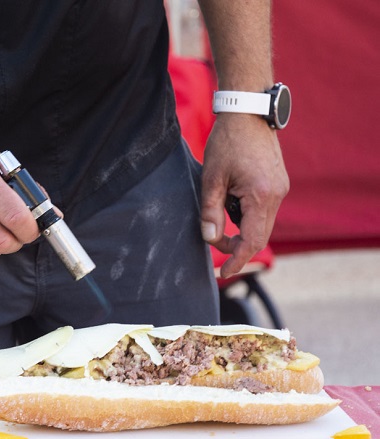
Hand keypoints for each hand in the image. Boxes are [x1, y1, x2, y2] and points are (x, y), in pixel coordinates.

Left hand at [200, 113, 289, 278]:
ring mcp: (281, 189)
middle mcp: (277, 195)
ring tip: (219, 225)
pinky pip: (265, 211)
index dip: (237, 260)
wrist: (248, 112)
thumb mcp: (211, 178)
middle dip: (237, 248)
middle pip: (260, 236)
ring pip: (262, 225)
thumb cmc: (227, 142)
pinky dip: (248, 218)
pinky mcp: (278, 184)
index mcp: (261, 196)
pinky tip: (231, 207)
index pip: (252, 241)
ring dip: (242, 232)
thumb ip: (210, 211)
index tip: (224, 273)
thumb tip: (209, 238)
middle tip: (216, 250)